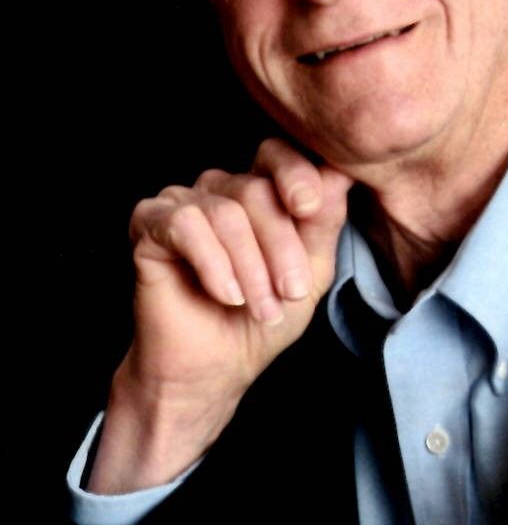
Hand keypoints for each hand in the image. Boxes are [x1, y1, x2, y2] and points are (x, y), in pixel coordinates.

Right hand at [87, 139, 351, 493]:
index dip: (297, 174)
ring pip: (226, 212)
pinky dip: (213, 264)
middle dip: (280, 247)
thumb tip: (341, 174)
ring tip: (259, 308)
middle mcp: (220, 187)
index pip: (278, 155)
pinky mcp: (149, 223)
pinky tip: (226, 295)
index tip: (309, 209)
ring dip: (250, 268)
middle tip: (289, 294)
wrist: (215, 369)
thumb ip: (324, 223)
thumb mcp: (309, 272)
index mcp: (260, 190)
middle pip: (256, 189)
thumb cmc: (262, 320)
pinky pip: (185, 224)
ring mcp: (182, 201)